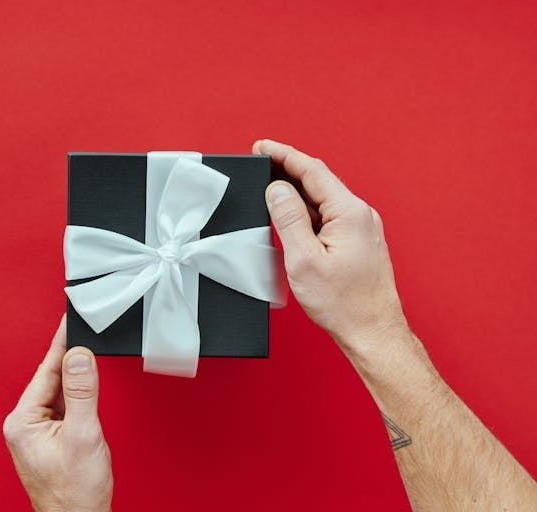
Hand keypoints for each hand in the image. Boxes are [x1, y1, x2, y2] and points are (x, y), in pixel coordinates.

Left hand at [3, 316, 112, 511]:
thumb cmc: (74, 492)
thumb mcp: (82, 435)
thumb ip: (81, 392)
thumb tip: (79, 356)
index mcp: (23, 421)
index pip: (45, 370)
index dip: (61, 343)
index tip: (69, 320)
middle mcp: (26, 424)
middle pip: (52, 378)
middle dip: (70, 356)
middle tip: (84, 329)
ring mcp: (38, 432)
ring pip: (60, 392)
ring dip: (75, 376)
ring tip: (89, 353)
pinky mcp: (52, 439)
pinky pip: (65, 406)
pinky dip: (78, 394)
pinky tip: (87, 386)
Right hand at [253, 139, 409, 357]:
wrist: (371, 331)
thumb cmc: (342, 303)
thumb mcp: (304, 259)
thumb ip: (289, 218)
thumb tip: (277, 189)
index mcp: (349, 213)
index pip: (312, 171)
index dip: (283, 155)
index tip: (262, 147)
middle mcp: (360, 215)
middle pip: (318, 181)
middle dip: (287, 169)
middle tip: (260, 161)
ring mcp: (361, 228)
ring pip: (322, 199)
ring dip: (295, 191)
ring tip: (268, 187)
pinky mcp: (357, 241)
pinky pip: (328, 216)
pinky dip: (306, 210)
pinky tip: (290, 215)